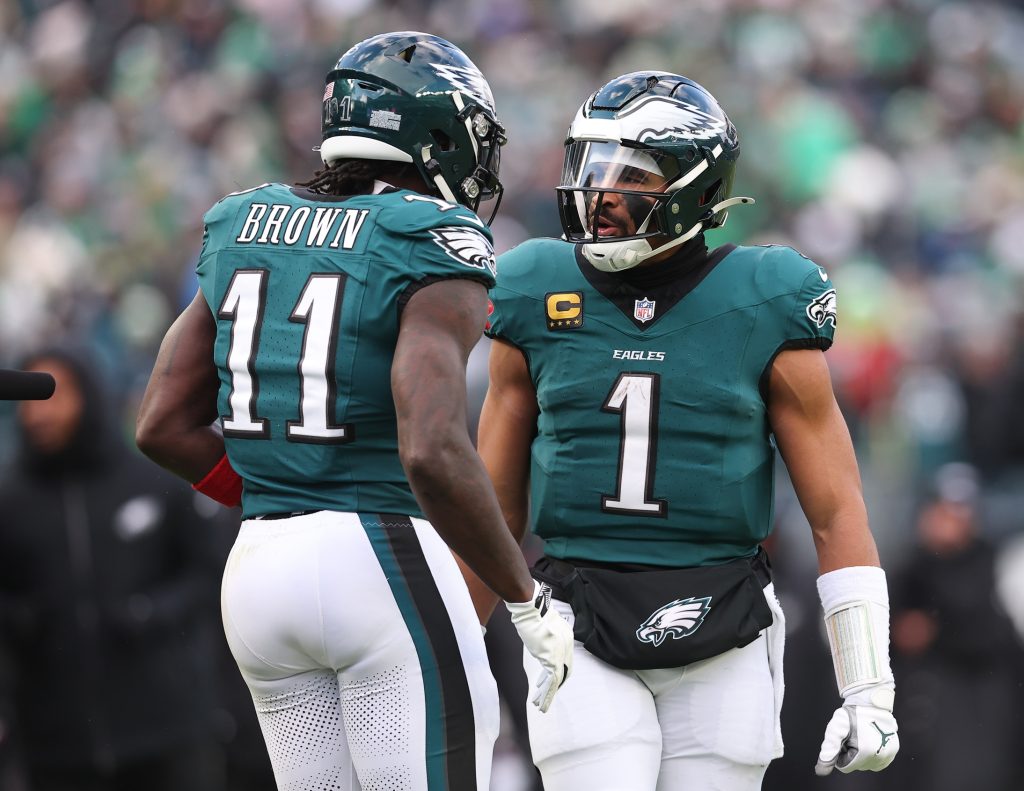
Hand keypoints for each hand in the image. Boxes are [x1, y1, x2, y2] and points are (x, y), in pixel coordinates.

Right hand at [504, 581, 573, 712]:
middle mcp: (567, 647)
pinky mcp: (552, 659)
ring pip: (557, 680)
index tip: (548, 681)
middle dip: (554, 686)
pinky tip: (540, 703)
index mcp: (566, 638)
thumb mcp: (542, 625)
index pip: (565, 661)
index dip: (558, 673)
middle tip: (545, 697)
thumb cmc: (533, 613)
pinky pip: (551, 682)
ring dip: (547, 695)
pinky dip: (546, 694)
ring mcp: (560, 654)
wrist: (532, 608)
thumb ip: (544, 636)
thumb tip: (540, 643)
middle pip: (563, 673)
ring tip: (541, 706)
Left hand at [815, 685, 898, 774]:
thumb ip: (829, 751)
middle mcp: (880, 756)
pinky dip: (872, 754)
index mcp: (865, 752)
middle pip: (857, 766)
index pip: (845, 766)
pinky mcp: (893, 750)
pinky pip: (878, 761)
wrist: (870, 701)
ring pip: (867, 764)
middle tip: (852, 736)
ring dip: (861, 754)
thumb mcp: (836, 730)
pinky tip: (869, 740)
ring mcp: (888, 754)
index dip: (840, 753)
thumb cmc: (853, 713)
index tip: (843, 740)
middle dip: (851, 753)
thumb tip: (821, 771)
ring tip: (860, 736)